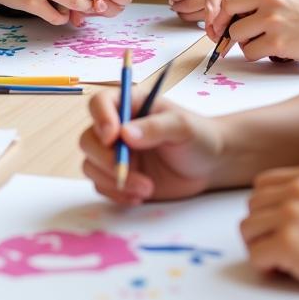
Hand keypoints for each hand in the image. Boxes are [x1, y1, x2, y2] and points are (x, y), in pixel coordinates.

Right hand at [78, 90, 221, 204]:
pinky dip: (117, 194)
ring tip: (146, 188)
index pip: (100, 103)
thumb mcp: (183, 127)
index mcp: (130, 105)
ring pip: (92, 165)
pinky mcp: (120, 177)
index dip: (100, 118)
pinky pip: (102, 186)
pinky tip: (140, 196)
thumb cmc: (198, 136)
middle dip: (105, 159)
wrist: (210, 166)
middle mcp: (117, 128)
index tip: (112, 137)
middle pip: (88, 139)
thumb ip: (155, 127)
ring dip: (114, 180)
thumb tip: (126, 134)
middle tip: (127, 171)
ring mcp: (116, 154)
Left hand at [203, 0, 298, 61]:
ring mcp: (273, 21)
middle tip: (232, 31)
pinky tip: (268, 49)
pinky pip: (248, 51)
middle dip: (226, 21)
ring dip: (242, 40)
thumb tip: (228, 1)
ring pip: (235, 33)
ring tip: (259, 39)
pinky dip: (254, 53)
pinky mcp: (277, 43)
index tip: (222, 10)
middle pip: (226, 8)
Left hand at [241, 163, 298, 296]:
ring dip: (260, 247)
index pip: (261, 186)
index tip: (279, 228)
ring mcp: (292, 213)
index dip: (266, 210)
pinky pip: (255, 255)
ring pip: (248, 230)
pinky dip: (265, 267)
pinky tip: (285, 270)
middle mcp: (297, 188)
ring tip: (283, 260)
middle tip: (280, 249)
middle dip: (261, 230)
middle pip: (252, 207)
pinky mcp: (290, 242)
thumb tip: (269, 210)